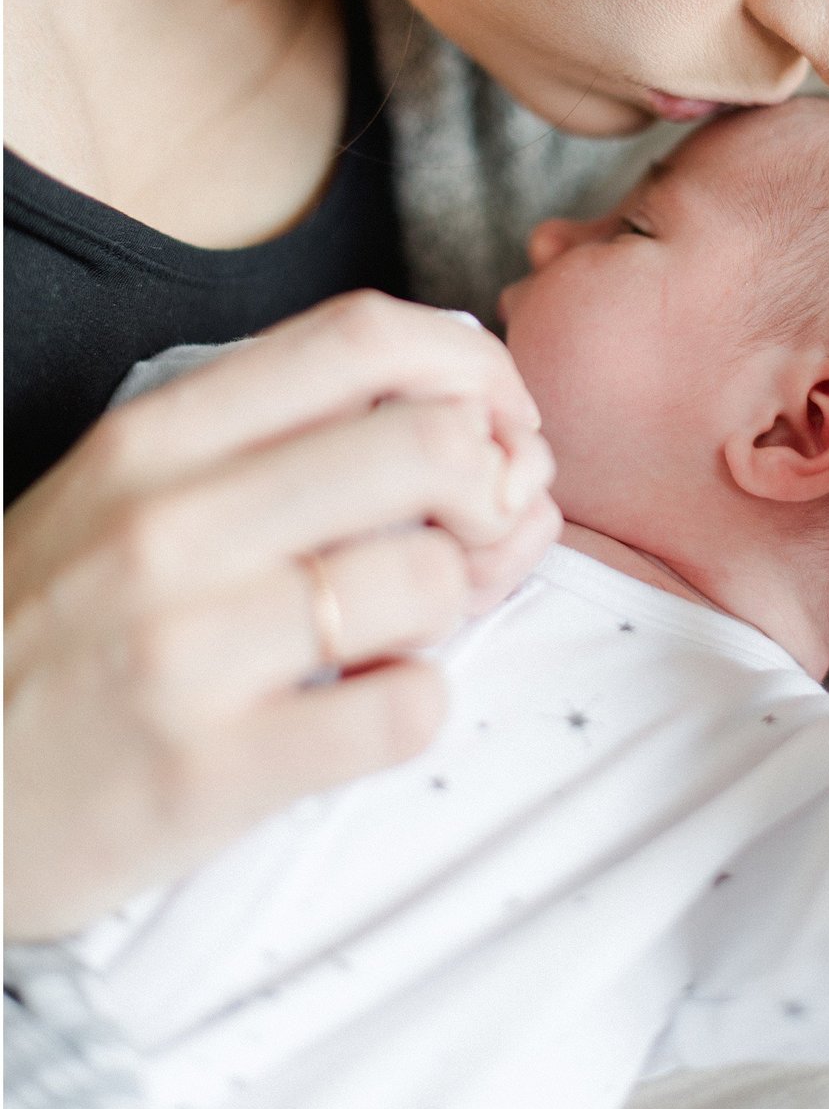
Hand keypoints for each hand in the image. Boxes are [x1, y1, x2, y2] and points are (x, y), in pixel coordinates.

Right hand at [5, 291, 559, 939]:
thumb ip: (282, 440)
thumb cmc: (54, 630)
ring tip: (392, 632)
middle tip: (472, 538)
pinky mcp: (209, 772)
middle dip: (491, 489)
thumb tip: (482, 428)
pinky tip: (363, 709)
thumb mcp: (129, 492)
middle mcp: (170, 522)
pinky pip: (404, 710)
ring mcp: (188, 647)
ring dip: (452, 606)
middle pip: (428, 444)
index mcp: (155, 434)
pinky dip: (415, 705)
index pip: (363, 336)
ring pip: (430, 580)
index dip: (472, 369)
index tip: (496, 424)